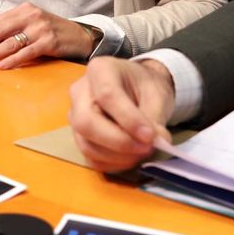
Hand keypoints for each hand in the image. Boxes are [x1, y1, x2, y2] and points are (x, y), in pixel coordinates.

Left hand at [0, 3, 97, 69]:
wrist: (81, 37)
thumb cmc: (53, 32)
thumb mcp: (33, 24)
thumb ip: (14, 29)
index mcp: (24, 9)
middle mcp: (32, 16)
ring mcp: (41, 28)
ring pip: (10, 43)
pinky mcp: (49, 42)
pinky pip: (26, 52)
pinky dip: (12, 60)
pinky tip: (2, 66)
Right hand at [67, 57, 175, 171]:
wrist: (137, 88)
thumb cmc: (144, 86)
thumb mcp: (156, 93)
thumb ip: (155, 117)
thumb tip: (158, 142)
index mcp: (100, 70)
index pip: (107, 95)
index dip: (128, 119)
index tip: (150, 136)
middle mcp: (80, 92)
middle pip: (86, 123)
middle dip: (119, 142)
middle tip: (147, 148)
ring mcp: (75, 116)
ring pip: (87, 144)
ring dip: (118, 156)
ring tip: (143, 152)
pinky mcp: (80, 137)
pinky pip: (90, 157)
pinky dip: (113, 164)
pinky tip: (132, 158)